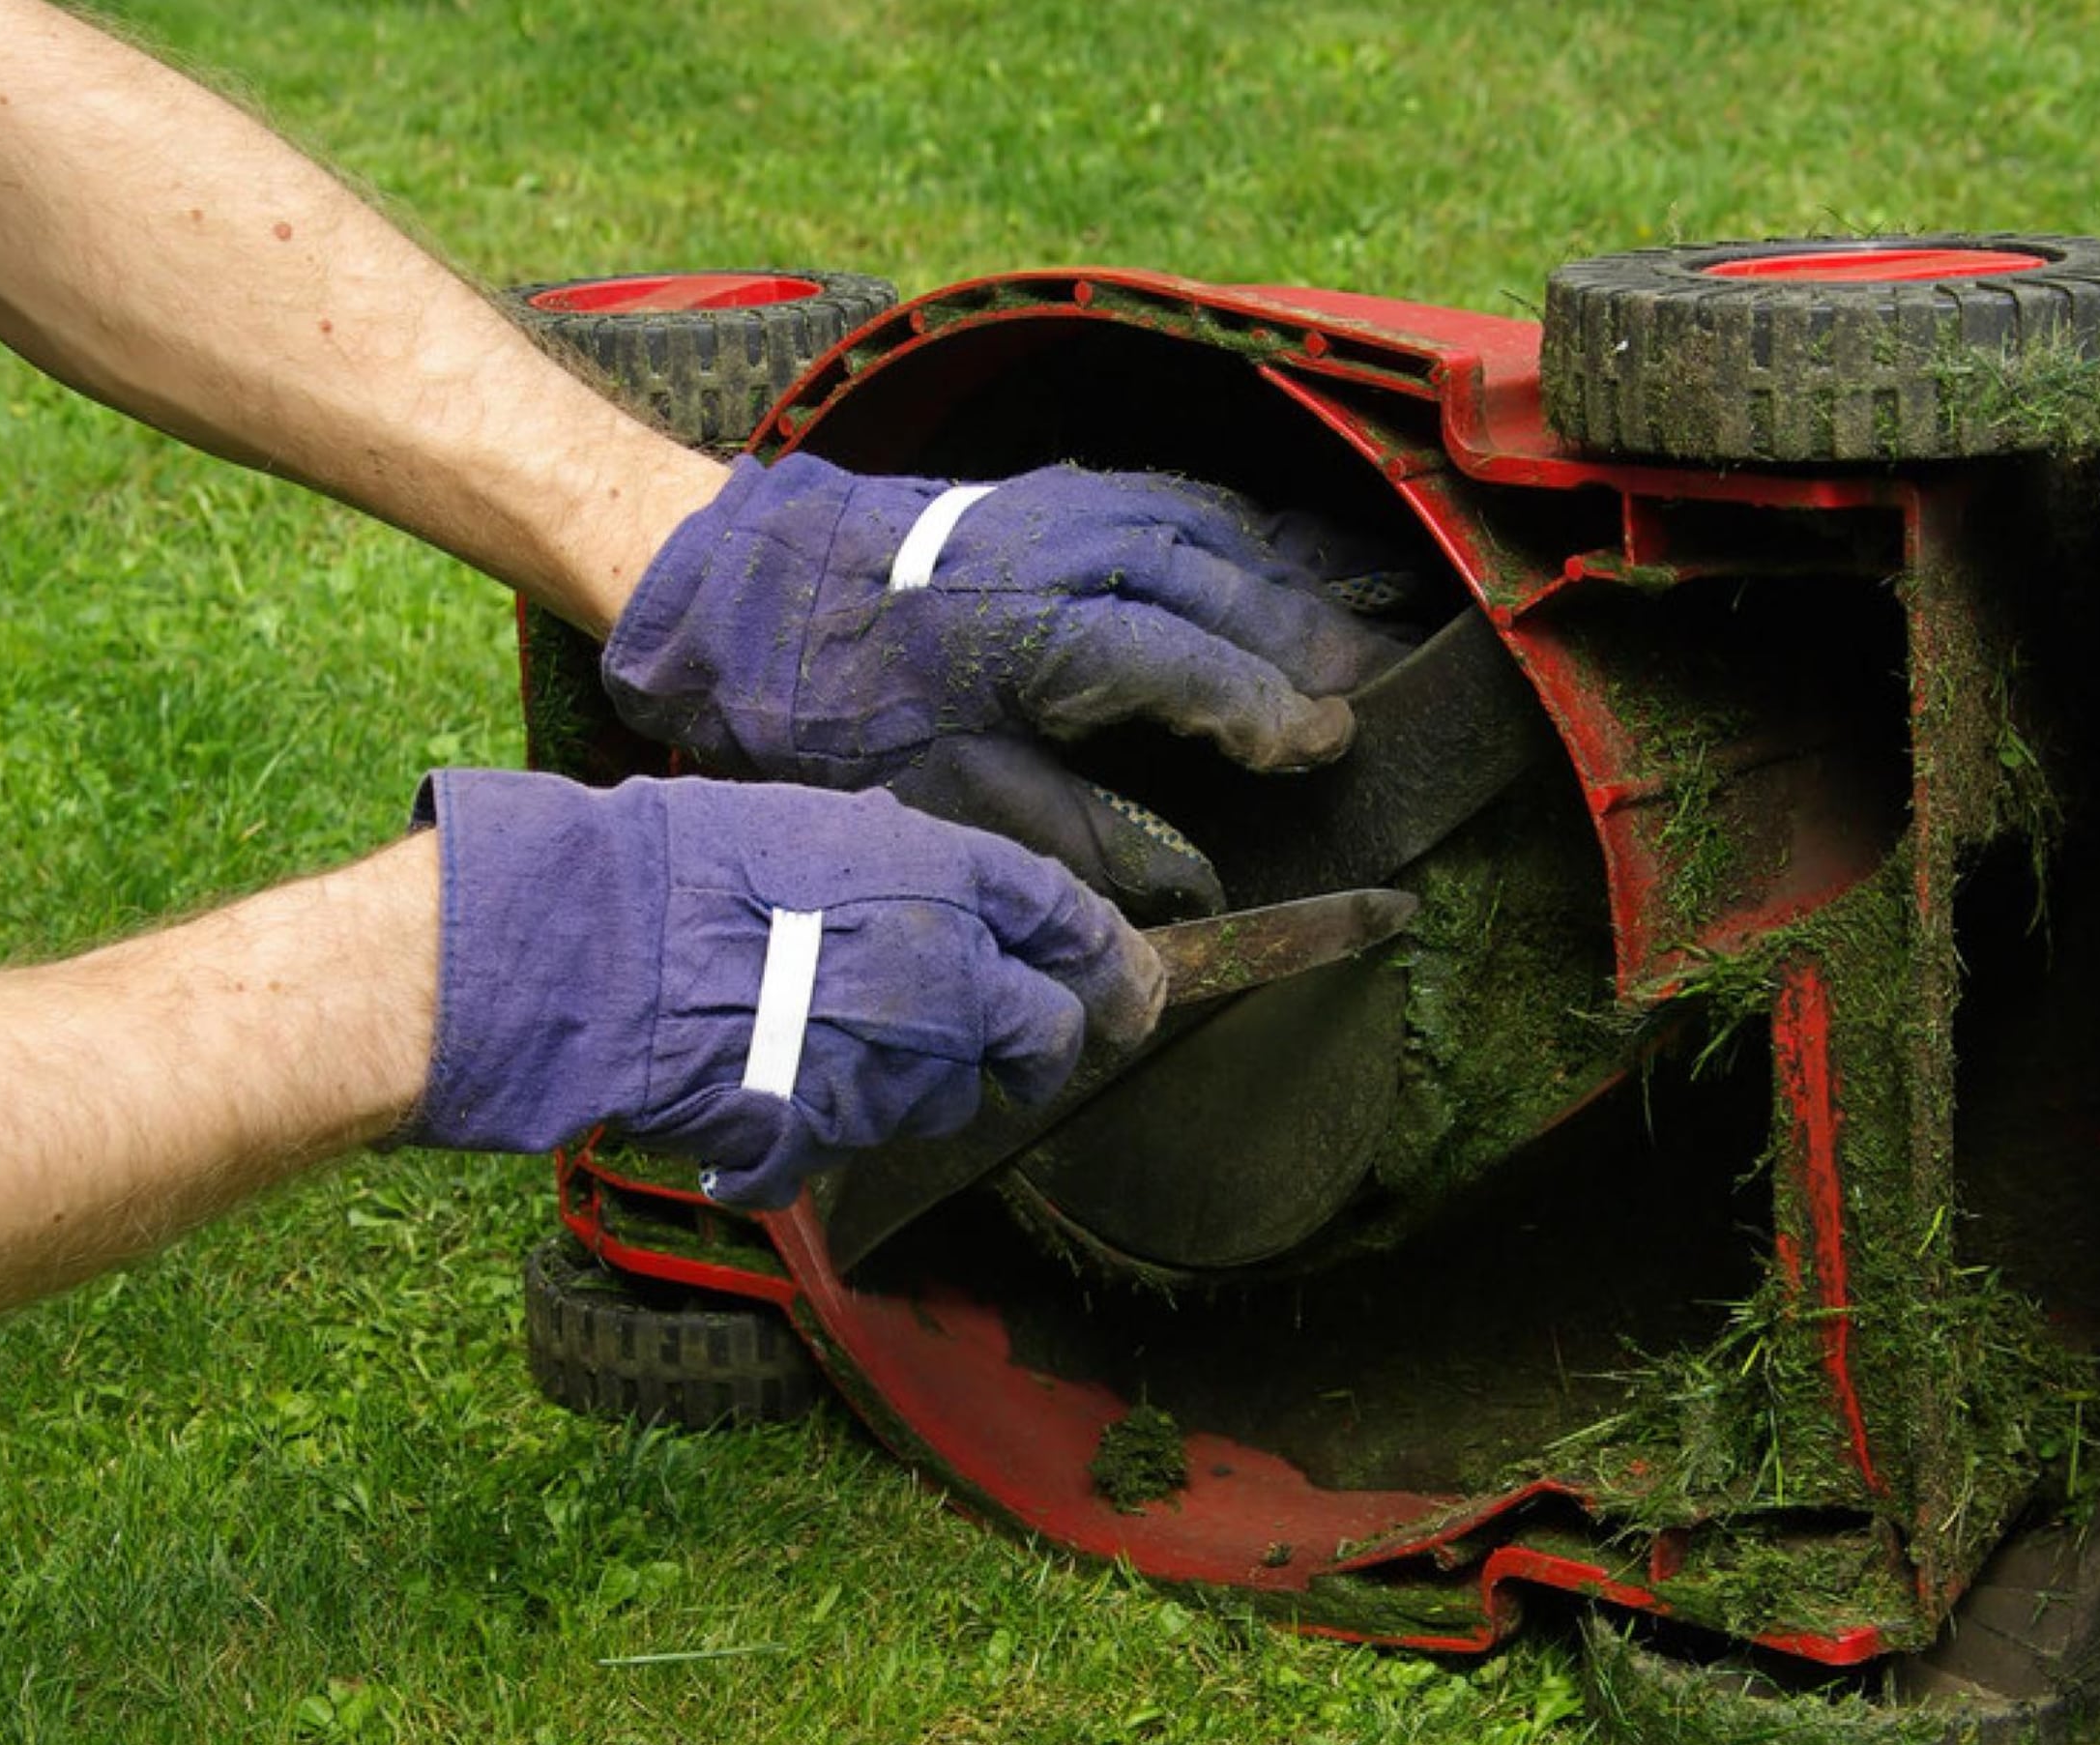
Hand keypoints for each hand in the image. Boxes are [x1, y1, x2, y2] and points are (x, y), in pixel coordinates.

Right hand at [402, 770, 1164, 1206]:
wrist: (611, 949)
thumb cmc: (695, 862)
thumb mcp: (817, 821)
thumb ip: (895, 857)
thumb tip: (918, 871)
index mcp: (955, 883)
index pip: (1072, 923)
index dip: (1105, 955)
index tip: (1121, 977)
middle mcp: (954, 980)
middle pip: (1050, 1033)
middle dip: (1046, 1044)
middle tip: (1025, 1049)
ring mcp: (903, 1068)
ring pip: (956, 1096)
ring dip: (926, 1080)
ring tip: (845, 1045)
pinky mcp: (841, 1135)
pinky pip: (861, 1138)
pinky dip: (835, 1123)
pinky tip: (783, 1093)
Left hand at [599, 454, 1407, 918]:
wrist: (725, 584)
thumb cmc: (821, 704)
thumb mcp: (936, 795)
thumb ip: (1071, 838)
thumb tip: (1177, 898)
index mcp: (1031, 631)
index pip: (1183, 662)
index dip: (1263, 706)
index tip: (1322, 744)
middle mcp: (1055, 552)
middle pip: (1215, 579)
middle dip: (1305, 632)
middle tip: (1374, 681)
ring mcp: (1049, 508)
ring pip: (1200, 526)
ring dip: (1281, 571)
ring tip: (1353, 613)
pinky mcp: (1037, 491)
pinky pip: (1162, 494)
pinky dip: (1229, 524)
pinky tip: (1264, 551)